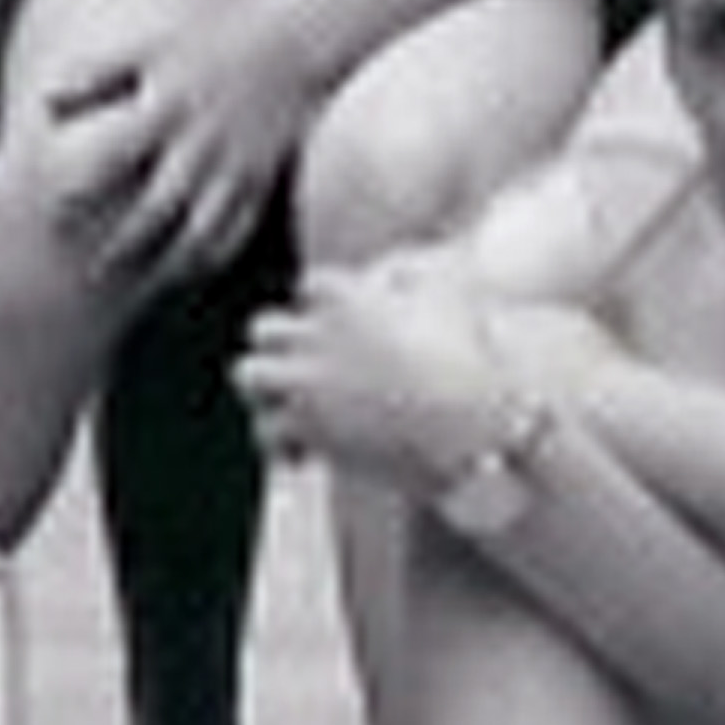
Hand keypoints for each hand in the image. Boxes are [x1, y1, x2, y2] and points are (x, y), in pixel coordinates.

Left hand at [40, 17, 324, 298]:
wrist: (291, 45)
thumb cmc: (210, 43)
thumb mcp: (149, 49)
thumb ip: (94, 73)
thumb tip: (44, 101)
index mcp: (167, 108)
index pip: (115, 156)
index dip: (82, 188)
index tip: (55, 212)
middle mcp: (200, 143)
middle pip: (157, 207)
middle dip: (124, 243)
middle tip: (91, 269)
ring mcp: (234, 166)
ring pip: (201, 231)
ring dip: (170, 262)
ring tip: (145, 283)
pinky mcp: (260, 181)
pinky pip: (237, 230)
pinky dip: (213, 255)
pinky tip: (190, 268)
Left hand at [238, 246, 500, 489]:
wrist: (475, 431)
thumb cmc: (471, 363)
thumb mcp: (451, 296)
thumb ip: (412, 273)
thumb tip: (389, 273)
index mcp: (347, 298)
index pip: (309, 287)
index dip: (322, 309)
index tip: (335, 329)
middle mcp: (317, 337)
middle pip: (264, 329)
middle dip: (280, 347)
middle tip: (302, 367)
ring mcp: (306, 383)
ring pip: (249, 375)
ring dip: (268, 389)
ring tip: (292, 404)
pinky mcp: (307, 429)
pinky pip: (267, 430)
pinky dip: (281, 441)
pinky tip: (305, 451)